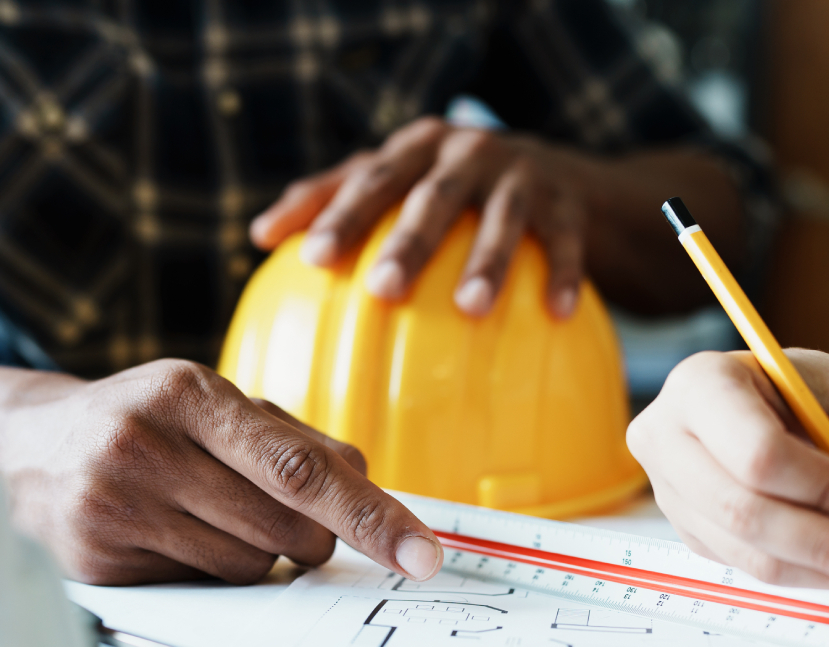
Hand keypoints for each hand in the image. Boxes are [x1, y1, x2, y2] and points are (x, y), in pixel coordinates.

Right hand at [0, 359, 443, 585]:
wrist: (28, 447)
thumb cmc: (150, 424)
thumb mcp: (218, 407)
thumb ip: (299, 442)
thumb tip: (373, 489)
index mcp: (189, 392)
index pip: (300, 467)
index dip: (370, 515)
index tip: (421, 555)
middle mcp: (145, 443)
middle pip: (285, 526)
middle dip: (307, 535)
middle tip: (282, 517)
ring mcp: (113, 504)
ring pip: (248, 566)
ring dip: (256, 555)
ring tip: (207, 515)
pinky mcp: (95, 558)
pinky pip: (201, 588)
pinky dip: (208, 572)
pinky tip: (171, 535)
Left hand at [249, 116, 586, 317]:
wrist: (562, 179)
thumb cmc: (456, 190)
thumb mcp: (400, 182)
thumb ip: (333, 199)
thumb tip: (260, 235)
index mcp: (417, 149)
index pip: (371, 178)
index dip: (342, 214)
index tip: (313, 257)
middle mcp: (468, 153)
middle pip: (432, 196)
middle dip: (409, 241)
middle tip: (384, 288)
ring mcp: (522, 175)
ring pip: (502, 218)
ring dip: (488, 261)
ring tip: (471, 308)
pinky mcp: (569, 203)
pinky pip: (567, 244)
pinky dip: (564, 277)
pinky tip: (556, 314)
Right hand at [626, 351, 828, 590]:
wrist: (781, 405)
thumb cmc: (815, 394)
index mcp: (702, 383)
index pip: (757, 453)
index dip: (824, 489)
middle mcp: (667, 438)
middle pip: (743, 511)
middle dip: (828, 544)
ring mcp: (671, 492)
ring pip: (748, 553)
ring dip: (825, 570)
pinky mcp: (690, 532)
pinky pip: (750, 570)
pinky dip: (810, 576)